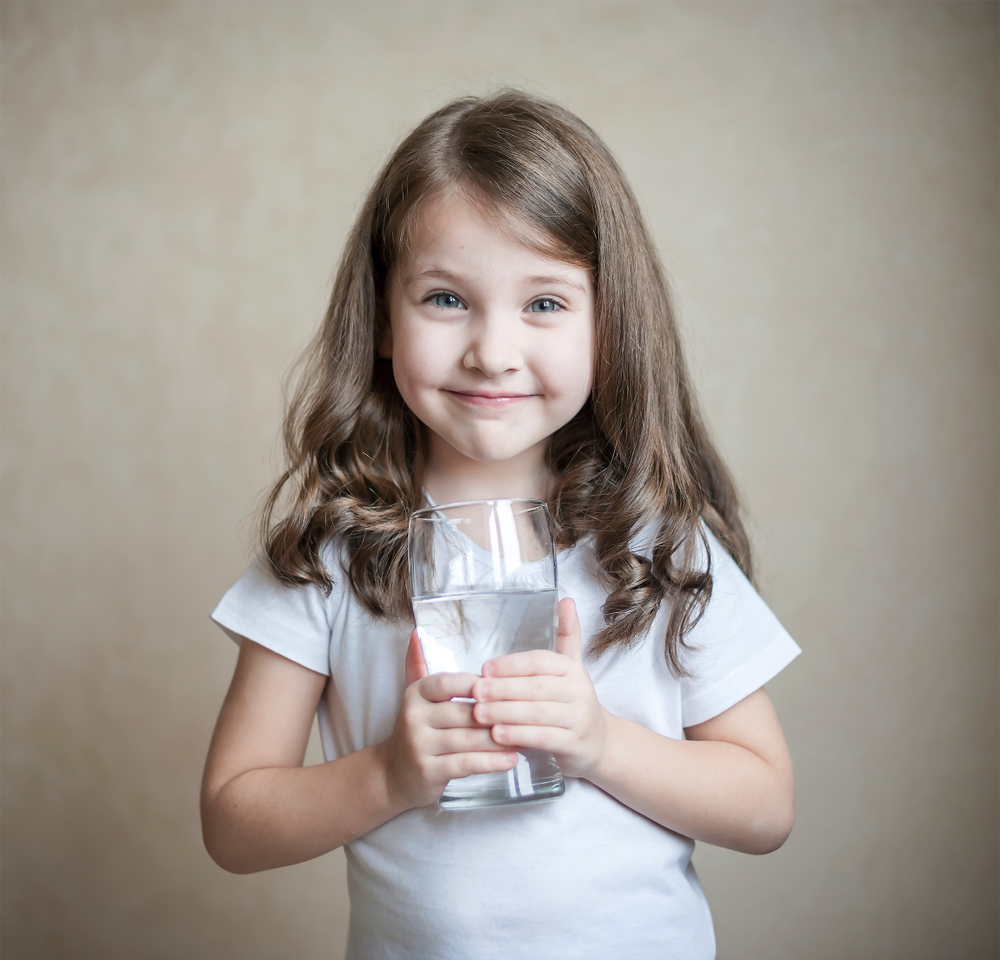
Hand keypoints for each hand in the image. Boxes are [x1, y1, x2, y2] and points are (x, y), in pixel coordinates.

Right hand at [377, 630, 518, 809]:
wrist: (394, 775)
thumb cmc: (418, 729)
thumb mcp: (416, 696)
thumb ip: (420, 664)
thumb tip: (417, 632)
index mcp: (416, 693)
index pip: (450, 682)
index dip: (480, 685)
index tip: (508, 686)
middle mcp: (414, 717)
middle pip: (464, 712)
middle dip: (499, 713)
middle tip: (530, 713)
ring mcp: (420, 745)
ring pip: (469, 739)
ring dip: (502, 738)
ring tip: (529, 735)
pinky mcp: (428, 771)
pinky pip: (467, 764)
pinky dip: (492, 762)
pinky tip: (512, 759)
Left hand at [470, 598, 606, 778]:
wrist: (600, 742)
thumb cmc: (573, 702)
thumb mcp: (571, 667)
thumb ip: (566, 635)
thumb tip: (565, 599)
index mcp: (572, 669)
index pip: (540, 661)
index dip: (511, 664)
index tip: (484, 668)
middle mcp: (578, 691)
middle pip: (536, 687)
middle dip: (502, 689)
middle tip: (475, 691)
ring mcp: (578, 718)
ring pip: (537, 713)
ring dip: (505, 713)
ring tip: (479, 714)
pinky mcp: (574, 743)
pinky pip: (543, 738)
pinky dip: (519, 736)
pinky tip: (497, 735)